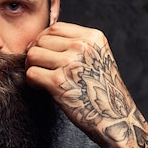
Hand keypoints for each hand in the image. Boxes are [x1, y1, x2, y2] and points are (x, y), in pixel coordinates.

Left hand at [26, 22, 147, 147]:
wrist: (116, 119)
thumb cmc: (103, 90)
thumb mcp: (98, 57)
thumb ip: (77, 44)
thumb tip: (40, 40)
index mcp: (93, 38)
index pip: (55, 28)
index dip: (43, 40)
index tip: (44, 54)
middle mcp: (82, 47)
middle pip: (41, 40)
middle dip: (36, 54)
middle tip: (40, 68)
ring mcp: (70, 64)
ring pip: (33, 55)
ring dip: (32, 67)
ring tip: (41, 78)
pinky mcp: (58, 82)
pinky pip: (31, 73)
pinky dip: (32, 81)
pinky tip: (41, 88)